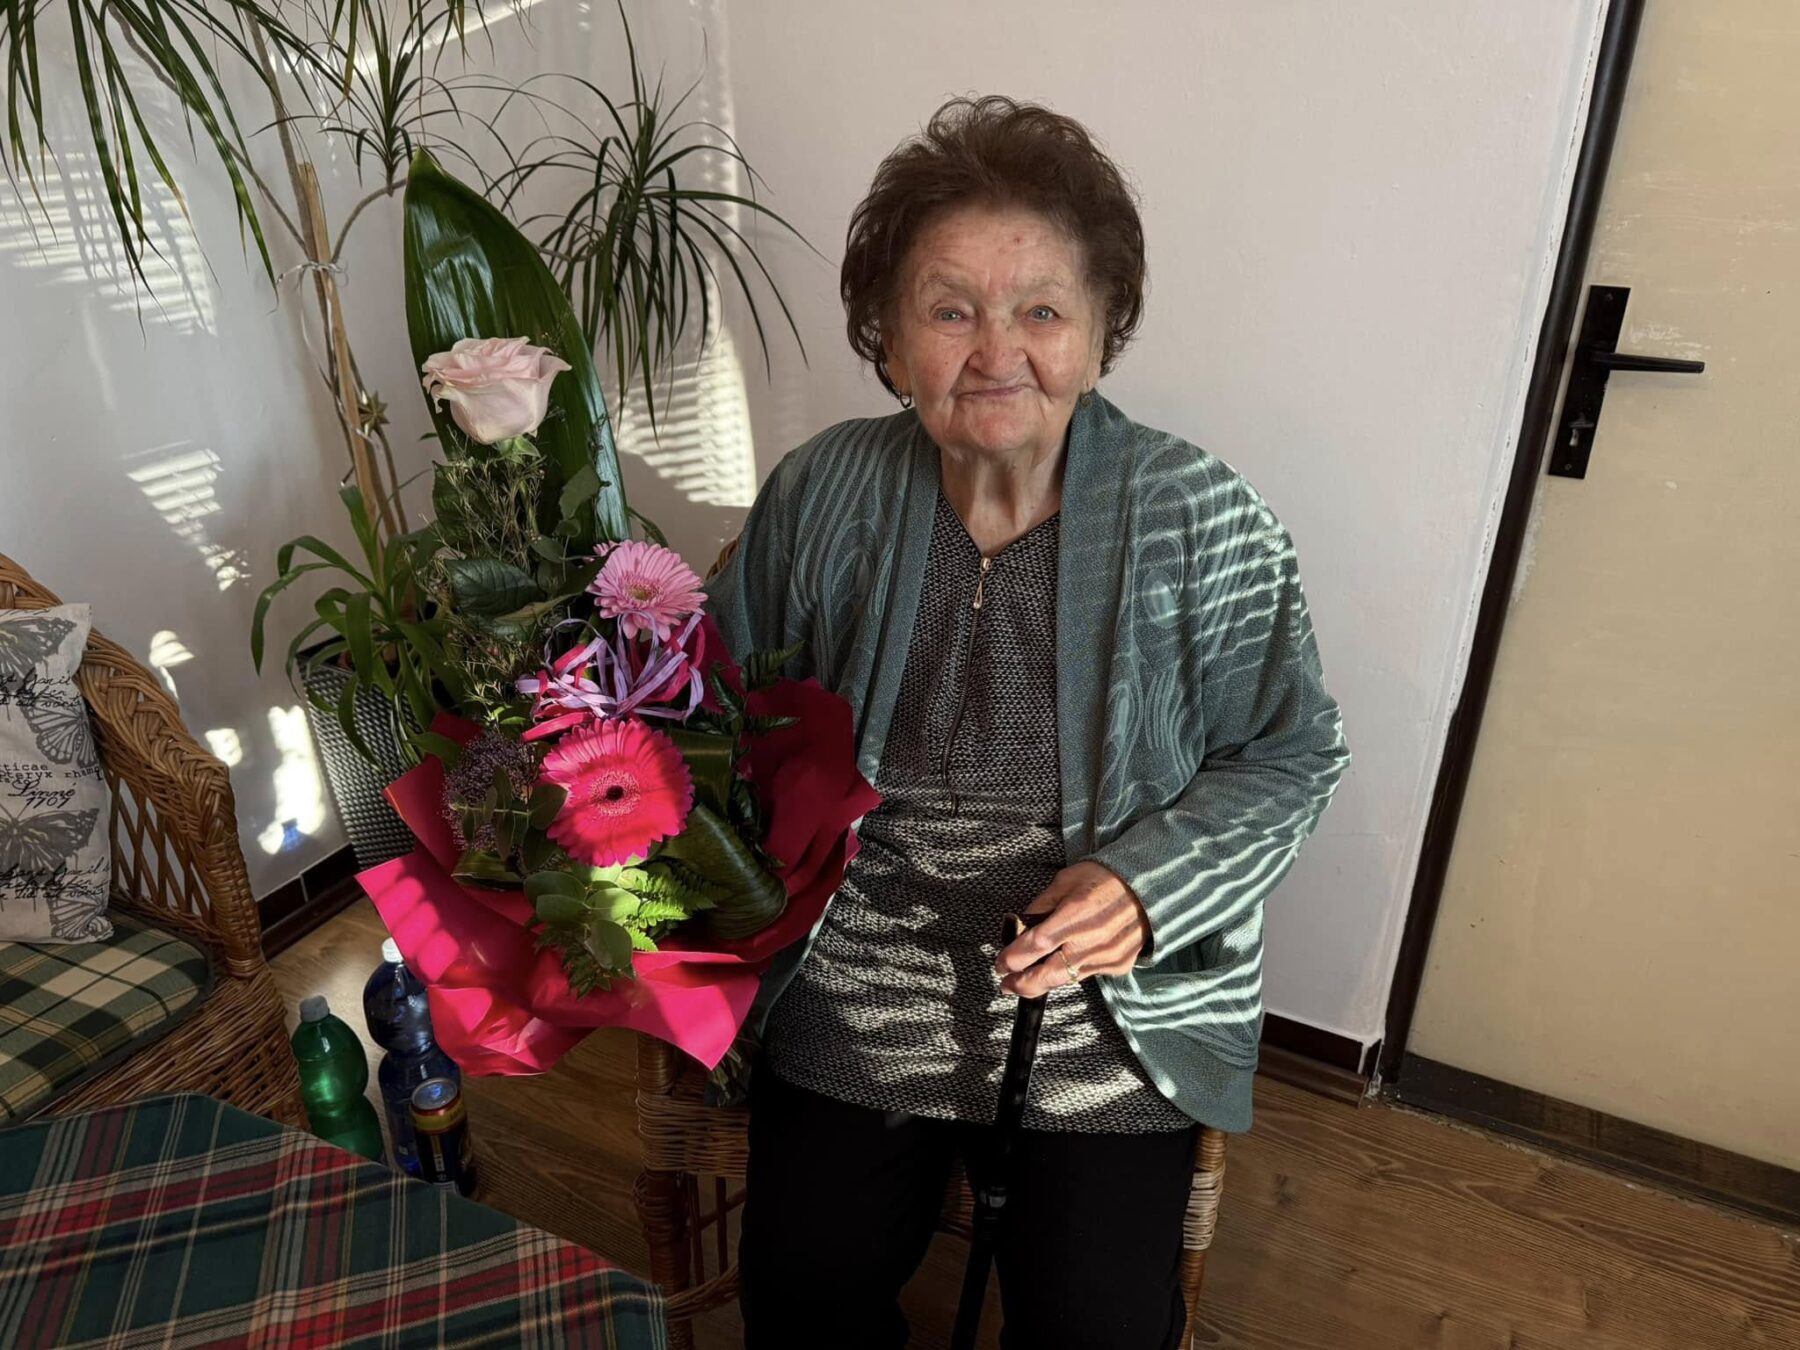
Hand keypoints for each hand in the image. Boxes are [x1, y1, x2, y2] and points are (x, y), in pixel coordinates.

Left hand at [994, 861, 1150, 996]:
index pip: (1034, 945)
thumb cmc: (1105, 878)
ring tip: (1029, 979)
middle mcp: (1090, 942)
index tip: (1001, 963)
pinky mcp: (1118, 965)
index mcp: (1074, 916)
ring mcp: (1106, 957)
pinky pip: (1087, 973)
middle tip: (1007, 985)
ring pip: (1066, 978)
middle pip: (1048, 976)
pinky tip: (1065, 962)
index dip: (1013, 958)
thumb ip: (1041, 906)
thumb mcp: (1065, 881)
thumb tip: (1021, 926)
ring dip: (1045, 980)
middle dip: (1023, 985)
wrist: (1150, 886)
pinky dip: (1072, 970)